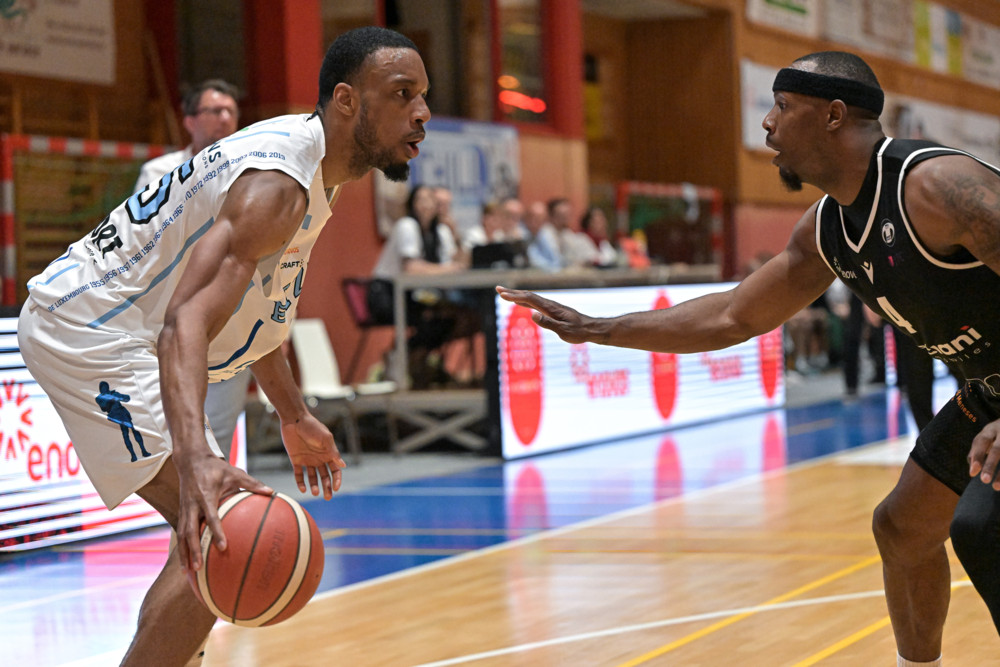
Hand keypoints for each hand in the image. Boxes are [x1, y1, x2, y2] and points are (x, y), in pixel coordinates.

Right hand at [175, 451, 272, 571]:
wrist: (190, 460)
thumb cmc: (216, 467)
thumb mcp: (235, 472)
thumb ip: (252, 483)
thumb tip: (272, 492)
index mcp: (206, 496)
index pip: (211, 517)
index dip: (217, 532)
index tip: (223, 547)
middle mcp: (192, 505)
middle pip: (190, 531)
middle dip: (193, 550)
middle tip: (199, 567)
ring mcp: (184, 510)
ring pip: (181, 535)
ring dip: (184, 554)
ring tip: (187, 572)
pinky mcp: (180, 512)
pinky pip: (179, 533)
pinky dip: (181, 548)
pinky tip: (186, 562)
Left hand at [281, 412, 346, 499]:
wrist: (295, 420)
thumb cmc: (312, 427)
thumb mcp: (325, 439)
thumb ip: (333, 452)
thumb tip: (343, 465)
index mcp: (328, 454)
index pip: (335, 470)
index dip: (337, 480)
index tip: (336, 488)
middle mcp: (319, 459)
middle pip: (325, 477)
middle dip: (327, 487)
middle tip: (328, 497)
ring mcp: (307, 460)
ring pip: (313, 477)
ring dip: (315, 486)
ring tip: (314, 493)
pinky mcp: (296, 460)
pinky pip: (299, 474)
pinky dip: (301, 482)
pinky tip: (303, 489)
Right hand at [496, 285, 597, 344]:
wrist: (591, 328)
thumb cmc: (578, 332)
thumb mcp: (563, 331)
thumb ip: (548, 323)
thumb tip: (532, 315)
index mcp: (550, 308)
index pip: (529, 299)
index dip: (514, 296)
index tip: (502, 294)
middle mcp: (549, 305)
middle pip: (528, 296)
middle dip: (512, 292)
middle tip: (497, 289)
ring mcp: (551, 307)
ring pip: (531, 298)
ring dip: (517, 295)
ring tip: (505, 294)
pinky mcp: (552, 310)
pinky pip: (535, 303)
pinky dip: (524, 301)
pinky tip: (521, 302)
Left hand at [969, 419, 999, 488]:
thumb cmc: (996, 435)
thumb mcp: (986, 437)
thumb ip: (977, 451)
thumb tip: (972, 467)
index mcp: (991, 430)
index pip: (982, 442)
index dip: (978, 457)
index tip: (972, 473)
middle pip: (998, 449)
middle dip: (991, 465)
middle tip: (984, 480)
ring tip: (995, 487)